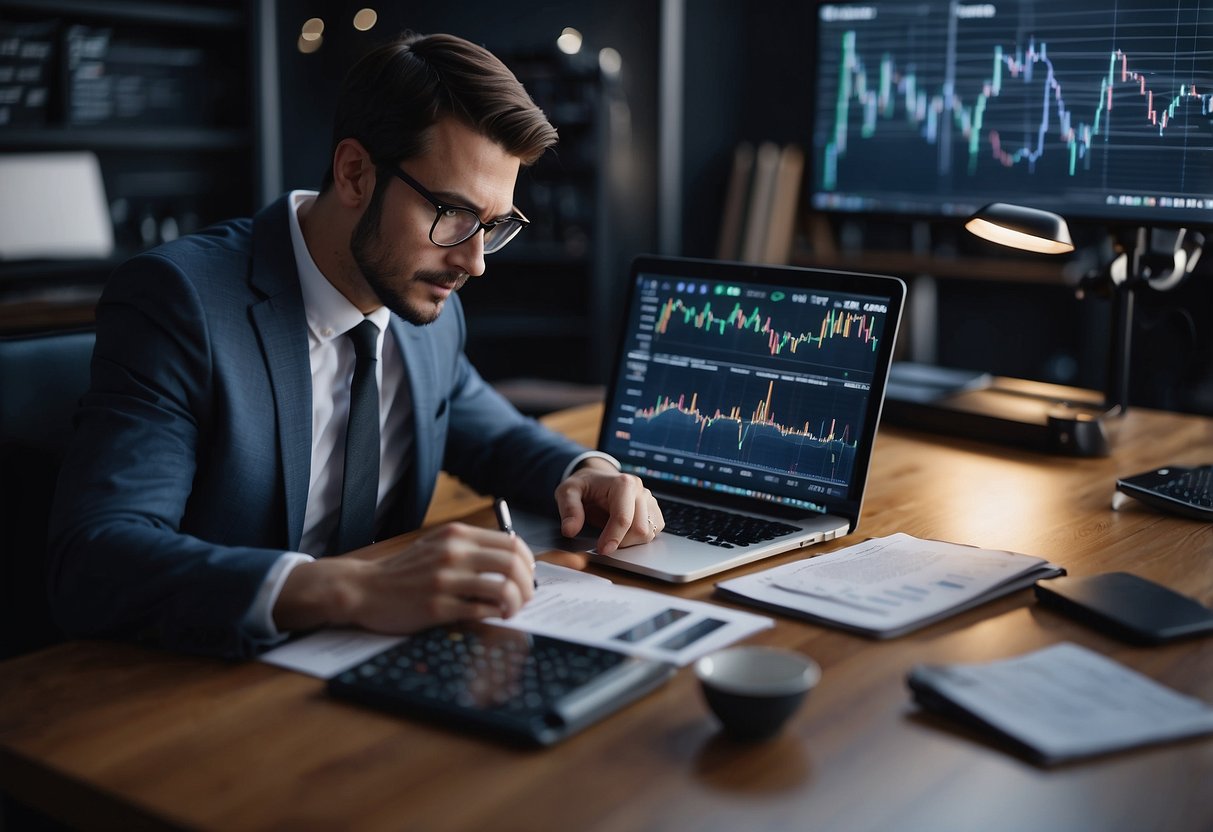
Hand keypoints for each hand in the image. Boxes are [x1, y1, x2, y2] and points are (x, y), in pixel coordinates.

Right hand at [274, 522, 534, 634]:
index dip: (528, 563)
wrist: (365, 588)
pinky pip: (480, 610)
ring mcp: (445, 580)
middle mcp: (453, 553)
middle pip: (512, 565)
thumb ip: (472, 547)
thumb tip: (514, 561)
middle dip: (527, 585)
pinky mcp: (437, 606)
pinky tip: (492, 616)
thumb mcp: (438, 545)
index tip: (527, 577)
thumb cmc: (405, 571)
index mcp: (457, 535)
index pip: (512, 543)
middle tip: (525, 598)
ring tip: (510, 611)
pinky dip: (494, 614)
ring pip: (502, 588)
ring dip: (515, 603)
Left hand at [554, 459, 663, 554]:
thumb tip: (570, 530)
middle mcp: (640, 490)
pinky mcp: (653, 511)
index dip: (613, 537)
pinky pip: (653, 533)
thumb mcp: (567, 491)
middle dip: (621, 541)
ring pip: (648, 534)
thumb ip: (569, 510)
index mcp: (623, 483)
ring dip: (630, 542)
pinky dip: (638, 540)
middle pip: (640, 529)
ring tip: (612, 534)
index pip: (624, 518)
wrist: (596, 479)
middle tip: (604, 541)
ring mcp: (649, 501)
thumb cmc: (584, 486)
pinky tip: (623, 534)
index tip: (601, 550)